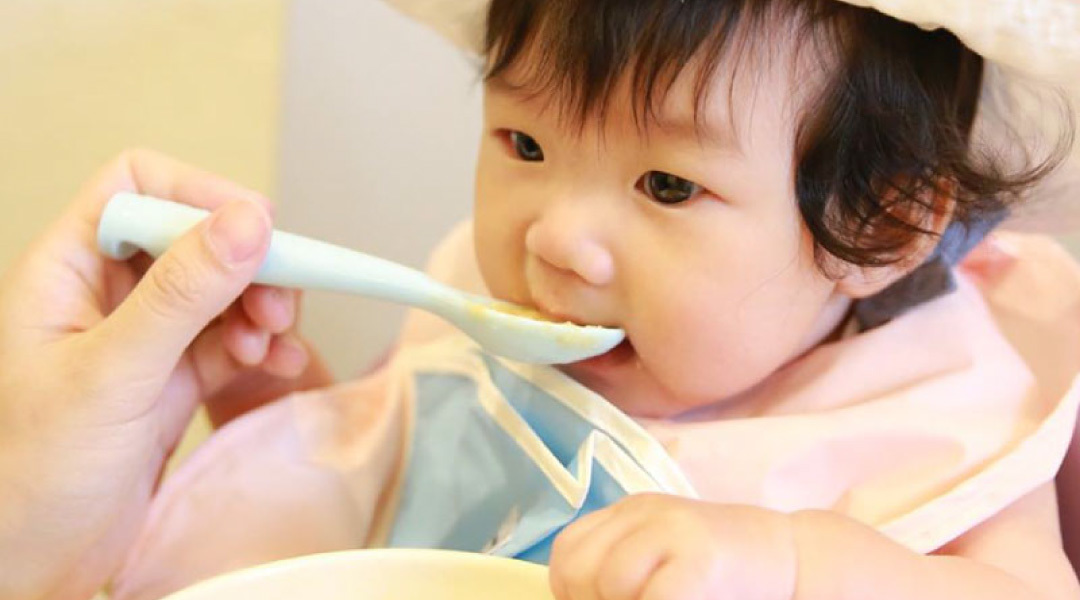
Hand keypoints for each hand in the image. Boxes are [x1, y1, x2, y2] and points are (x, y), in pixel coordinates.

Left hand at [0, 149, 330, 599]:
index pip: (139, 188)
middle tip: (277, 298)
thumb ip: (181, 295)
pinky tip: (274, 362)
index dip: (199, 195)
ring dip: (259, 306)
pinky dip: (261, 346)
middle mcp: (107, 295)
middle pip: (195, 237)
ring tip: (270, 338)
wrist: (34, 564)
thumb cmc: (31, 476)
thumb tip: (245, 222)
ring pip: (222, 289)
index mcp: (67, 271)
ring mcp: (144, 338)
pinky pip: (232, 340)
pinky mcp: (173, 380)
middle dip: (245, 262)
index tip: (255, 229)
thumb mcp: (111, 374)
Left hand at [550, 494, 797, 599]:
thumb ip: (624, 568)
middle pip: (577, 565)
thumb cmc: (727, 575)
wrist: (798, 559)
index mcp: (632, 512)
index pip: (568, 551)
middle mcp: (646, 511)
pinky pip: (653, 596)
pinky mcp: (700, 557)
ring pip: (607, 579)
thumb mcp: (665, 558)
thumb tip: (577, 599)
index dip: (572, 591)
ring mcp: (673, 528)